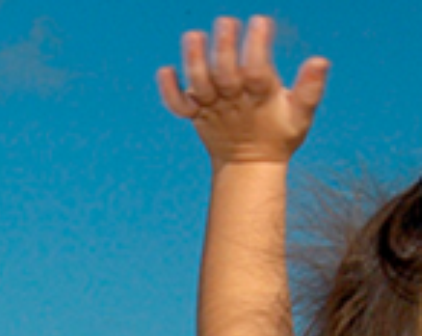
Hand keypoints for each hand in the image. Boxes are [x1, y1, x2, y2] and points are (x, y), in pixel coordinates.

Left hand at [157, 16, 329, 166]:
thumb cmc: (279, 135)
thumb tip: (320, 61)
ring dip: (194, 61)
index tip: (260, 21)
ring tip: (192, 36)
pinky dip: (169, 91)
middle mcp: (233, 102)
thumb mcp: (301, 116)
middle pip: (225, 73)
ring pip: (200, 85)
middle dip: (224, 48)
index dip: (258, 46)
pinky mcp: (196, 115)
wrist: (248, 166)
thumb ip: (310, 90)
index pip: (257, 69)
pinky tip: (164, 70)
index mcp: (261, 98)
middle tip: (225, 21)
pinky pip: (178, 105)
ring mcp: (211, 109)